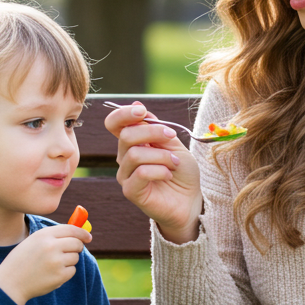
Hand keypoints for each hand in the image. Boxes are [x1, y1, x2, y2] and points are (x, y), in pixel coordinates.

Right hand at [0, 224, 90, 304]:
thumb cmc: (22, 260)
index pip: (71, 229)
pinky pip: (72, 271)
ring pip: (75, 257)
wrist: (10, 282)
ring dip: (69, 261)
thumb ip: (53, 236)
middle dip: (77, 247)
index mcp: (44, 235)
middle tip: (70, 252)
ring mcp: (56, 261)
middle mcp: (51, 246)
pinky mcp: (60, 276)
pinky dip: (65, 273)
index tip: (88, 237)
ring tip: (52, 265)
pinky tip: (51, 274)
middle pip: (77, 243)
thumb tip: (78, 234)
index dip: (82, 233)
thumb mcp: (33, 242)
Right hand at [104, 101, 202, 243]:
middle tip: (171, 136)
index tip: (142, 111)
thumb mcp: (173, 143)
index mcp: (132, 143)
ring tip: (174, 164)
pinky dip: (159, 170)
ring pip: (134, 154)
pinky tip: (168, 175)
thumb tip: (138, 105)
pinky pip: (140, 173)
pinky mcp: (130, 191)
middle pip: (126, 135)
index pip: (114, 124)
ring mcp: (125, 175)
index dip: (123, 113)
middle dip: (152, 132)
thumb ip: (156, 126)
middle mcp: (124, 158)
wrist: (191, 200)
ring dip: (161, 155)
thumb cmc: (182, 172)